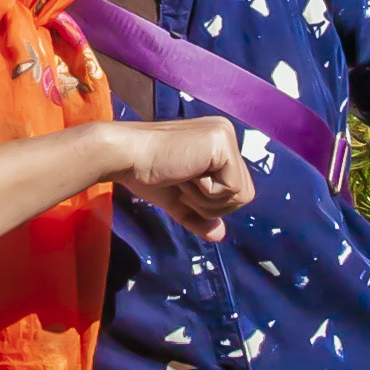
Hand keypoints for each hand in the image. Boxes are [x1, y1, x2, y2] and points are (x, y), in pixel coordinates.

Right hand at [106, 113, 253, 237]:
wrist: (126, 157)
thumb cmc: (146, 173)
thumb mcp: (178, 199)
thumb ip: (199, 216)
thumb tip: (219, 235)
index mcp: (218, 143)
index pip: (236, 189)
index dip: (209, 202)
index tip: (181, 184)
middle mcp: (227, 134)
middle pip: (244, 194)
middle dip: (211, 204)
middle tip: (182, 184)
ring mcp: (226, 136)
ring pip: (241, 194)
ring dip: (207, 200)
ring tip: (183, 179)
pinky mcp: (222, 143)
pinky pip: (233, 188)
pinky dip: (207, 193)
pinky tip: (186, 175)